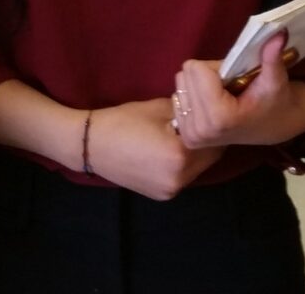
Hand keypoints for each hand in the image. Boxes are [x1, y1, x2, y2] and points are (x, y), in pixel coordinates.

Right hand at [85, 98, 219, 200]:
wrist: (90, 145)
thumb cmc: (124, 122)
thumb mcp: (161, 108)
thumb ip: (188, 111)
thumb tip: (206, 109)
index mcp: (179, 156)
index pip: (214, 141)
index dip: (214, 126)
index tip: (212, 114)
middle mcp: (178, 179)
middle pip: (208, 158)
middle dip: (207, 141)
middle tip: (200, 124)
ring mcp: (169, 191)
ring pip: (196, 169)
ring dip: (195, 154)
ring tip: (182, 137)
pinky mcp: (161, 196)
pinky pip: (182, 177)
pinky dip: (181, 164)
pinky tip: (169, 150)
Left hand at [173, 34, 304, 150]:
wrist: (275, 126)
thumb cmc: (275, 100)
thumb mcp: (275, 79)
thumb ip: (272, 56)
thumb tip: (279, 32)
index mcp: (219, 117)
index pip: (196, 69)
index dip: (217, 68)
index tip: (235, 79)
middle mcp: (201, 130)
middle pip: (185, 75)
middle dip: (207, 75)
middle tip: (229, 87)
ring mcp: (191, 137)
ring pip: (180, 85)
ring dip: (200, 85)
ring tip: (222, 97)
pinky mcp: (187, 138)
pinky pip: (178, 98)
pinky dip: (194, 97)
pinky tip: (212, 106)